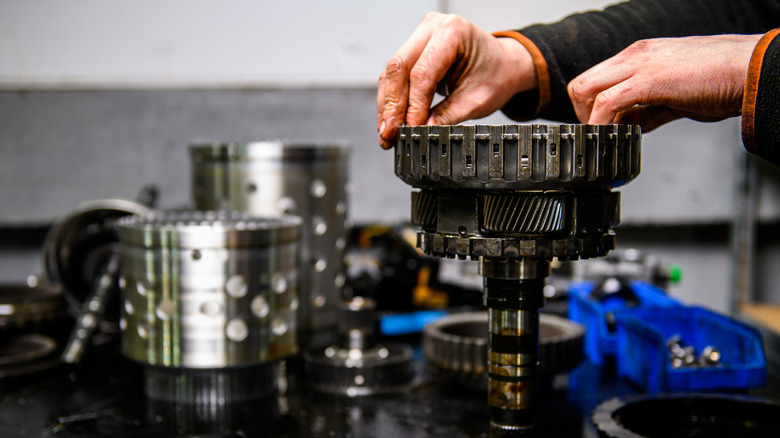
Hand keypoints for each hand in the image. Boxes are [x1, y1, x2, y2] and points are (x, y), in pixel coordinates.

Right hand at [377, 12, 536, 148]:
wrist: (503, 66)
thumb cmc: (496, 74)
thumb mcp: (476, 100)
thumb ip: (448, 116)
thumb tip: (423, 130)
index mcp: (454, 32)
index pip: (422, 72)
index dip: (413, 104)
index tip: (411, 128)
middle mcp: (432, 28)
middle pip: (399, 68)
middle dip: (392, 105)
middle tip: (389, 133)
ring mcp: (420, 36)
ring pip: (392, 73)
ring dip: (387, 105)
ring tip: (387, 132)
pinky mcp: (413, 50)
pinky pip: (395, 75)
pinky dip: (391, 99)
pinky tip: (389, 120)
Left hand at [568, 34, 762, 130]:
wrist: (750, 71)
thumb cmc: (721, 80)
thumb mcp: (675, 95)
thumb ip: (649, 109)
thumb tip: (633, 126)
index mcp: (639, 56)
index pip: (595, 80)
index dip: (590, 108)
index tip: (599, 128)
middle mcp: (634, 56)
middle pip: (582, 84)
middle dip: (583, 115)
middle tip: (598, 135)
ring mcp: (639, 65)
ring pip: (586, 90)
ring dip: (589, 120)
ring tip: (605, 139)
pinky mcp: (648, 80)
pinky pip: (608, 103)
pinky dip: (602, 124)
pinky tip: (613, 137)